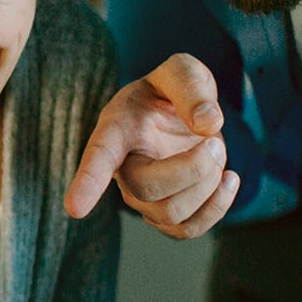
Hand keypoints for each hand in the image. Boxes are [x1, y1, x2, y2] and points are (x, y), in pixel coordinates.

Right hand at [64, 52, 240, 238]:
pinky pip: (188, 230)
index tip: (74, 208)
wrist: (179, 115)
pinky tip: (227, 179)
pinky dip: (218, 206)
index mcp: (116, 129)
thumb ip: (191, 87)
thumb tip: (208, 125)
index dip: (87, 182)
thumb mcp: (182, 72)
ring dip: (209, 185)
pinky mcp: (164, 215)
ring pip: (171, 213)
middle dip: (194, 168)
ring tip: (217, 153)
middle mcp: (122, 169)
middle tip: (215, 141)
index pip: (98, 158)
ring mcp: (141, 197)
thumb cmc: (171, 92)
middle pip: (148, 188)